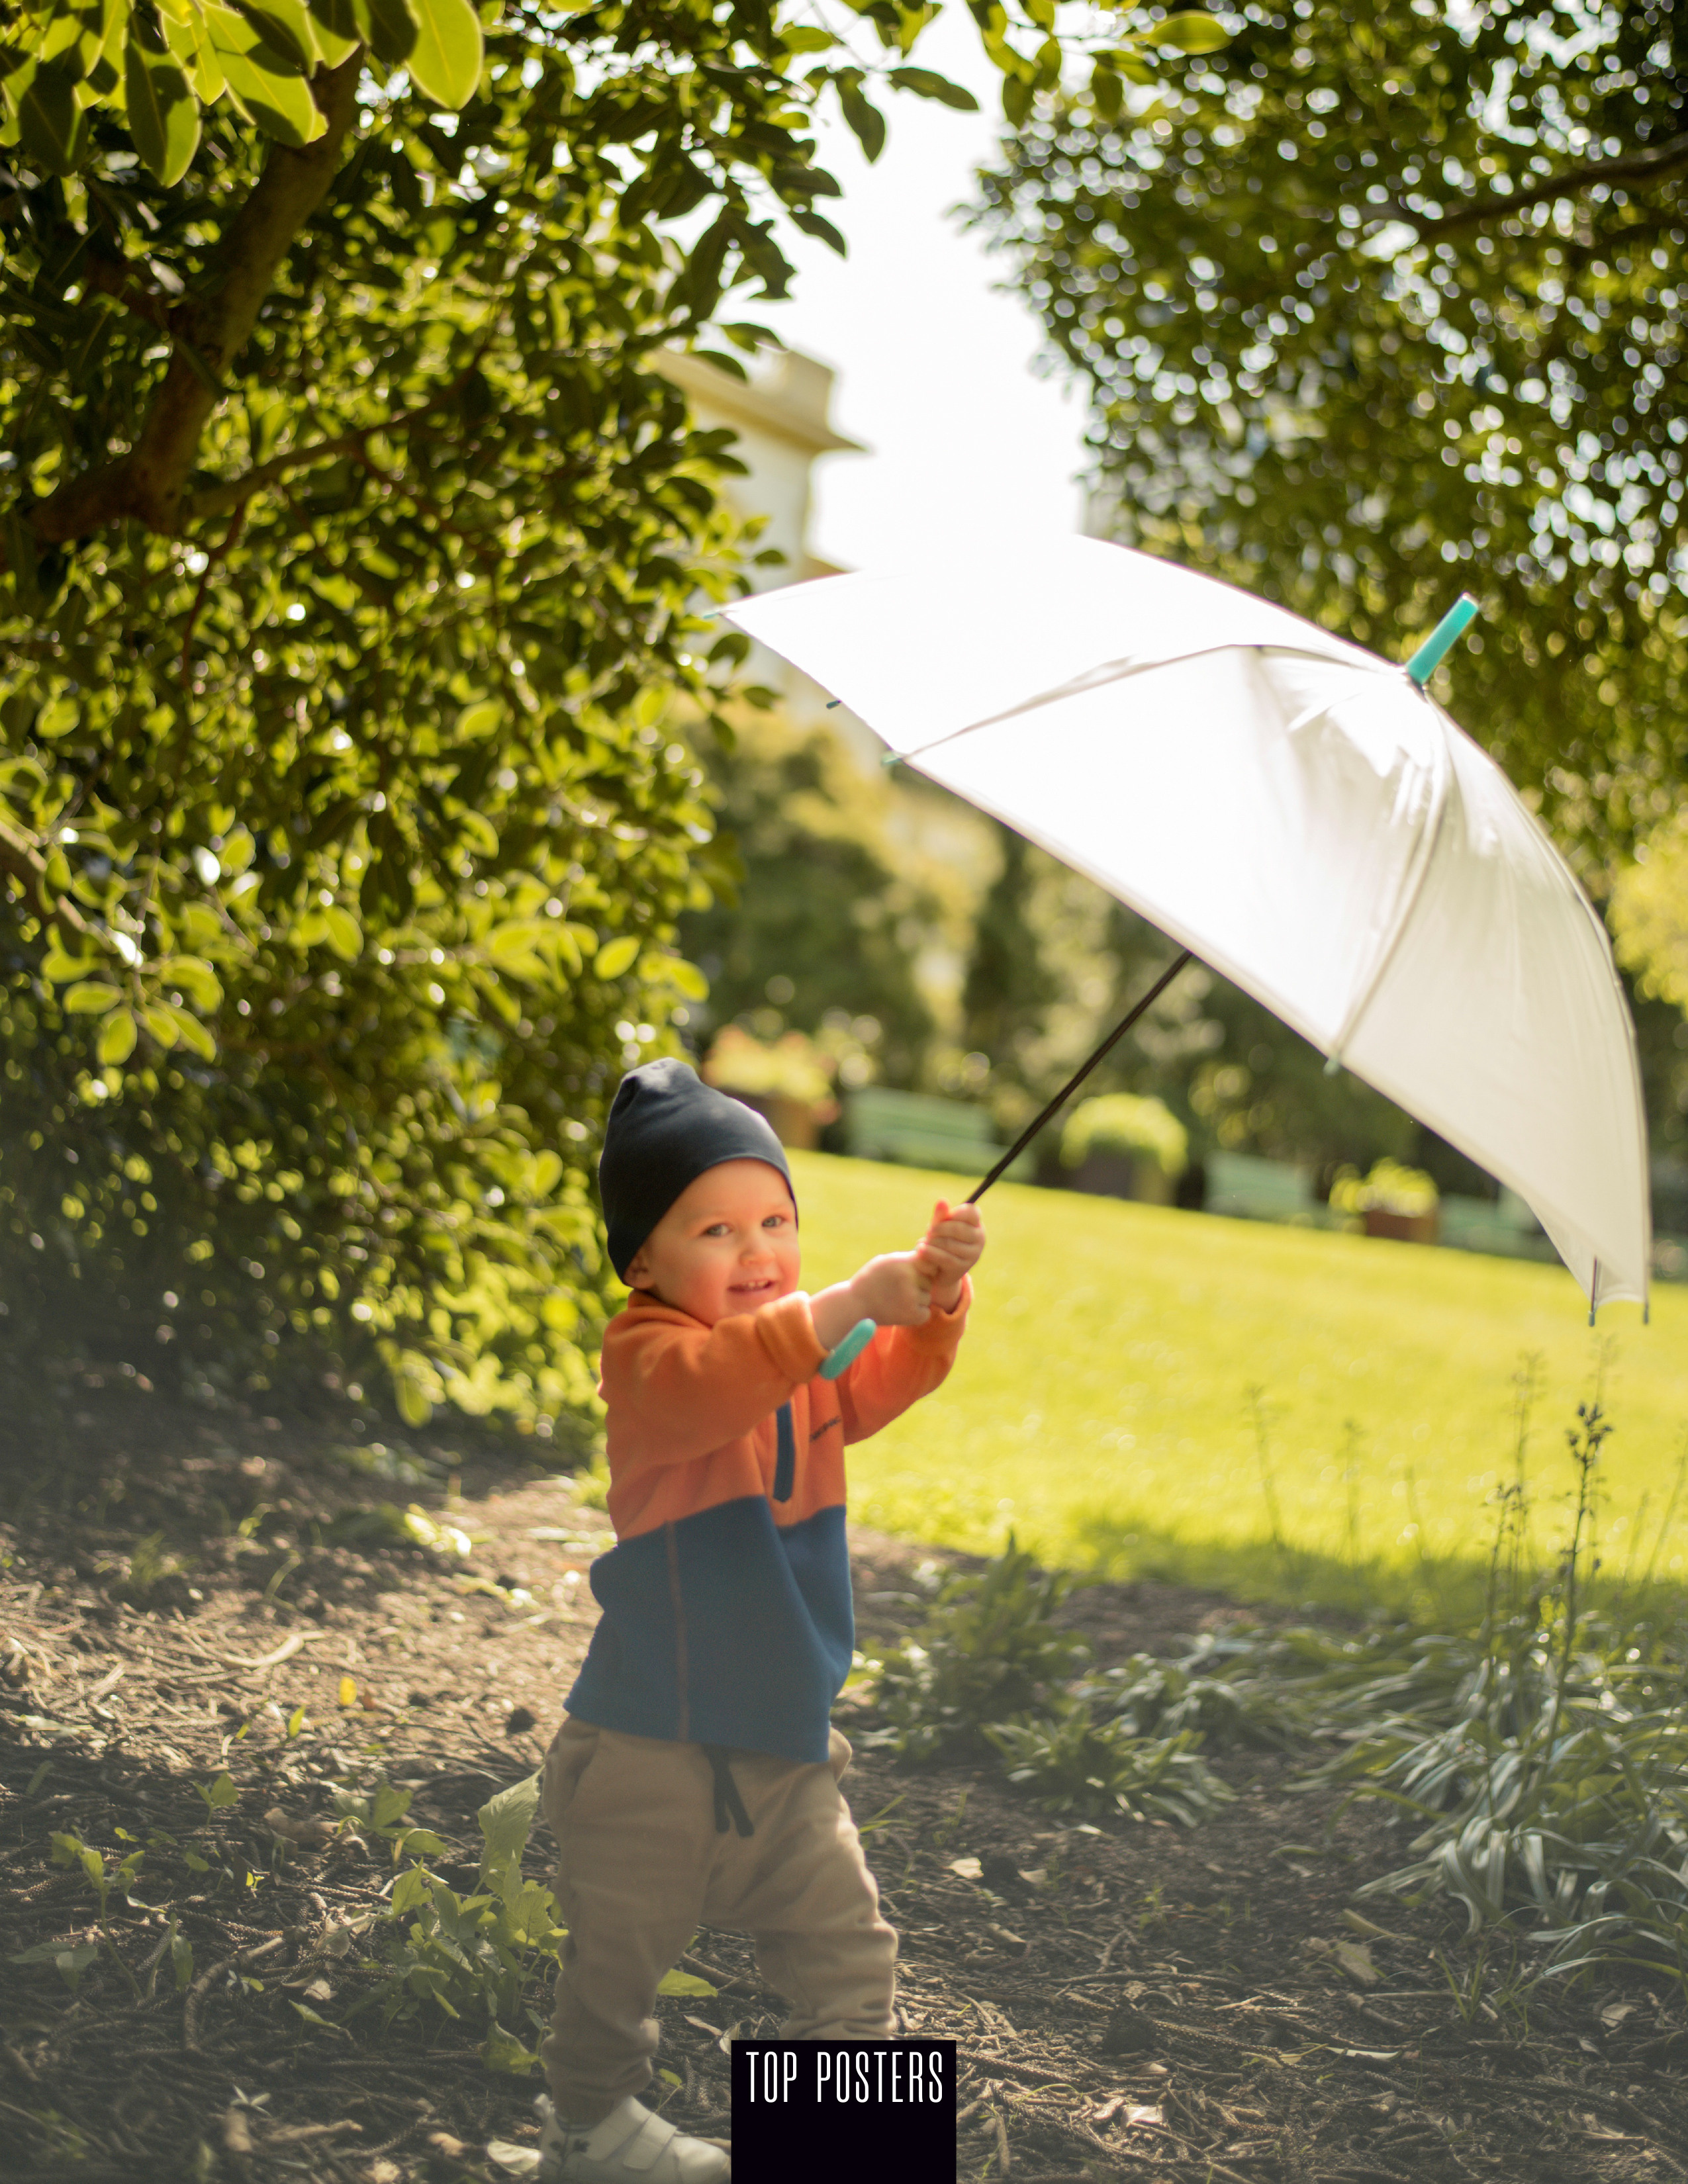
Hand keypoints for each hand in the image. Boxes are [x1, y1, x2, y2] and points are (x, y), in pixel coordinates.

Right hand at [811, 1251, 932, 1347]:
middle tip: (899, 1290)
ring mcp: (911, 1297)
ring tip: (896, 1300)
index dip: (921, 1269)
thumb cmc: (869, 1281)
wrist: (853, 1305)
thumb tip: (928, 1255)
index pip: (929, 1262)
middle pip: (929, 1280)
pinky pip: (925, 1312)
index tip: (909, 1275)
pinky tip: (901, 1311)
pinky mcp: (912, 1315)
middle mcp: (909, 1278)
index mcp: (902, 1263)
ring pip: (927, 1297)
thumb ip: (906, 1259)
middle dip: (919, 1285)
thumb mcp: (885, 1262)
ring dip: (917, 1300)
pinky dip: (916, 1314)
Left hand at [914, 1199, 983, 1311]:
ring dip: (933, 1242)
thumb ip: (941, 1214)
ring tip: (923, 1242)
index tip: (943, 1217)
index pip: (971, 1212)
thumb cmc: (941, 1241)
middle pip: (958, 1228)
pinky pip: (945, 1257)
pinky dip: (930, 1252)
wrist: (939, 1270)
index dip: (955, 1213)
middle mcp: (979, 1238)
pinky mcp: (963, 1267)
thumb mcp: (940, 1226)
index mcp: (976, 1224)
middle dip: (939, 1229)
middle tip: (928, 1231)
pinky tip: (920, 1249)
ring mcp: (973, 1254)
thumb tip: (942, 1200)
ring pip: (950, 1244)